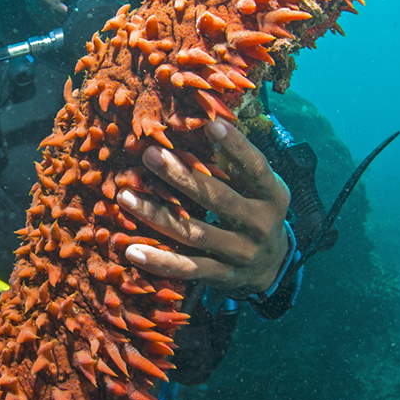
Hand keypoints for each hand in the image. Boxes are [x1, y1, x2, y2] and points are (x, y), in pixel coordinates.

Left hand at [117, 118, 290, 295]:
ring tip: (126, 197)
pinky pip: (188, 268)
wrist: (273, 266)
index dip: (238, 146)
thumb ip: (238, 162)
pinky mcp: (222, 275)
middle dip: (181, 177)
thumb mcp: (261, 187)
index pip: (256, 168)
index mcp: (273, 196)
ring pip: (195, 233)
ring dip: (157, 215)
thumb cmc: (258, 210)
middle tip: (150, 155)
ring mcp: (241, 253)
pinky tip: (133, 251)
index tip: (211, 124)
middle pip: (218, 199)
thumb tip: (206, 123)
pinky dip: (160, 261)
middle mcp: (260, 225)